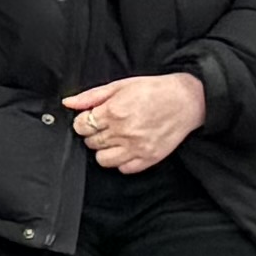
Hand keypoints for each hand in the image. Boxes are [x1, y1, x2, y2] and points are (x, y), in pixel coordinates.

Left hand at [66, 69, 205, 172]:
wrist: (186, 100)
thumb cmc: (154, 90)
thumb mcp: (119, 86)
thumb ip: (91, 96)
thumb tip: (68, 103)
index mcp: (114, 112)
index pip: (81, 126)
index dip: (83, 121)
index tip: (90, 118)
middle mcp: (123, 132)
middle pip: (91, 142)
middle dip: (93, 134)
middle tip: (104, 126)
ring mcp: (137, 148)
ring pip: (103, 160)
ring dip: (104, 150)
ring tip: (114, 138)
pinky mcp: (149, 159)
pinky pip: (124, 169)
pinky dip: (121, 161)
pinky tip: (126, 148)